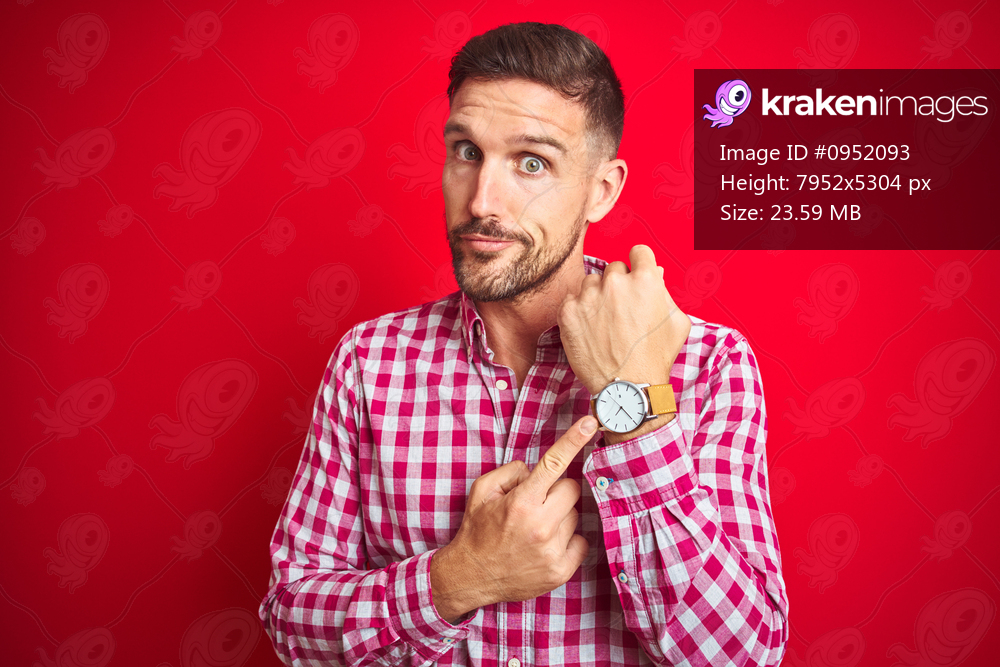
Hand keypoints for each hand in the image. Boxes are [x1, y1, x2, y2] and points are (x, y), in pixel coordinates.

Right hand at [430, 415, 597, 622]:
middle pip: (571, 490)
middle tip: (538, 502)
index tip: (589, 423)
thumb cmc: (478, 530)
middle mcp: (540, 526)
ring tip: (536, 528)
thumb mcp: (482, 491)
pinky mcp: (561, 571)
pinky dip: (567, 540)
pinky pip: (581, 541)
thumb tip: (536, 470)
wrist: (471, 576)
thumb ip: (510, 472)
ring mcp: (552, 551)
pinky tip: (546, 544)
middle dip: (557, 491)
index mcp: (522, 502)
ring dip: (560, 516)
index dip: (573, 441)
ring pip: (576, 516)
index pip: (554, 464)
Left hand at [558, 245, 690, 395]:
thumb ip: (665, 293)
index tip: (636, 274)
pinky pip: (572, 299)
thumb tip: (655, 274)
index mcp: (645, 281)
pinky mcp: (568, 312)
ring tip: (605, 321)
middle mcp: (615, 283)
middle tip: (622, 308)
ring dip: (597, 295)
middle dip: (619, 283)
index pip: (639, 252)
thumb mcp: (677, 322)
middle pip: (614, 267)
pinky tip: (590, 328)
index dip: (639, 263)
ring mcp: (589, 297)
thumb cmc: (655, 357)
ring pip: (591, 282)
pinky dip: (579, 310)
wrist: (627, 387)